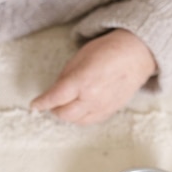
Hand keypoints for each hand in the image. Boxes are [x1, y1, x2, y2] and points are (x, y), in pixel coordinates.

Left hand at [30, 28, 156, 124]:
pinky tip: (79, 108)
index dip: (42, 102)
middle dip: (54, 109)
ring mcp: (103, 106)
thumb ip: (65, 76)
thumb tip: (55, 91)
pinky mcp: (111, 111)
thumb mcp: (80, 57)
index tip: (34, 104)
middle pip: (64, 114)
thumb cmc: (109, 50)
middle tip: (51, 102)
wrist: (137, 53)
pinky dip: (80, 117)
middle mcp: (92, 97)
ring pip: (76, 121)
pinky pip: (90, 121)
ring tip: (66, 104)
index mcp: (82, 81)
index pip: (55, 98)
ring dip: (67, 114)